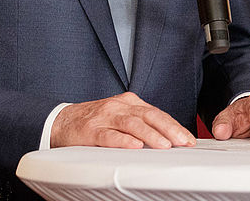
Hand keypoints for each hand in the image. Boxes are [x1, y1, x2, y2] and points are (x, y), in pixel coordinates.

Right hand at [51, 92, 195, 148]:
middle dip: (169, 129)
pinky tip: (135, 146)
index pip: (157, 113)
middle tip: (183, 142)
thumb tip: (168, 138)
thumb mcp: (120, 116)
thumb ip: (141, 123)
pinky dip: (123, 141)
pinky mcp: (91, 130)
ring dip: (150, 135)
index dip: (174, 125)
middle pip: (149, 116)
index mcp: (129, 102)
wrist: (61, 121)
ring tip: (165, 145)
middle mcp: (119, 107)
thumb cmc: (94, 121)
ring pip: (132, 124)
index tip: (188, 138)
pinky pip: (109, 135)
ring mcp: (105, 117)